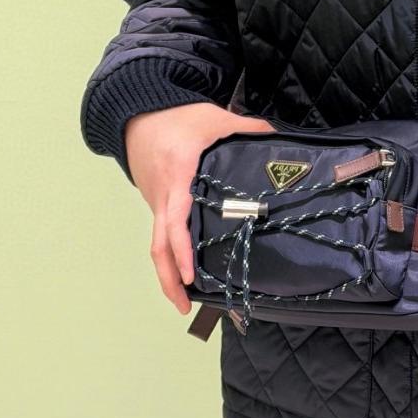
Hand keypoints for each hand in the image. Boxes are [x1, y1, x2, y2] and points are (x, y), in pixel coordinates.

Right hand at [125, 103, 275, 314]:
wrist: (139, 113)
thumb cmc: (178, 117)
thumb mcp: (215, 118)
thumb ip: (247, 128)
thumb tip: (277, 137)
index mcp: (178, 175)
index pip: (176, 220)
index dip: (183, 249)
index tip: (191, 274)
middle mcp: (163, 196)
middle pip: (159, 245)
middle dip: (169, 278)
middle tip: (185, 305)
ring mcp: (156, 201)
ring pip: (157, 244)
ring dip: (166, 274)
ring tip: (183, 300)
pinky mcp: (157, 202)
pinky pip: (160, 234)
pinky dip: (170, 255)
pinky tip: (185, 269)